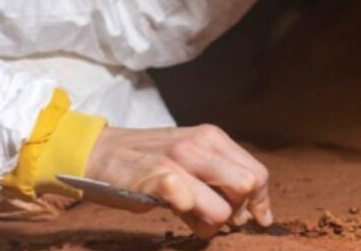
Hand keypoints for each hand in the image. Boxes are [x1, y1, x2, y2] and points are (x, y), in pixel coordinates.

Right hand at [83, 124, 271, 238]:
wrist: (100, 152)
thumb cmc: (148, 161)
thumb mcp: (190, 159)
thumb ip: (219, 179)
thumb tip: (254, 213)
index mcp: (212, 137)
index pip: (258, 173)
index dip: (260, 201)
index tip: (256, 219)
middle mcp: (199, 145)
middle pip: (247, 187)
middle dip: (237, 211)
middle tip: (215, 216)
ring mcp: (177, 161)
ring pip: (223, 207)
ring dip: (211, 223)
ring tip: (192, 217)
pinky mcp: (156, 178)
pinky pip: (187, 201)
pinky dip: (190, 217)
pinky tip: (178, 213)